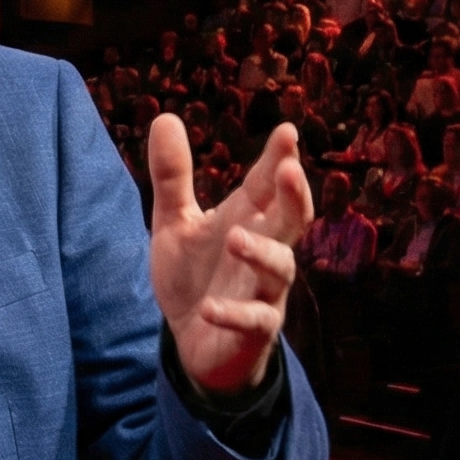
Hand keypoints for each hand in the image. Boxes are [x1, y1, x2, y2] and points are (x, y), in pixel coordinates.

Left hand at [146, 116, 310, 394]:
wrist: (195, 343)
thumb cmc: (194, 277)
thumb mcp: (175, 223)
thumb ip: (173, 176)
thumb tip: (164, 116)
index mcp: (248, 219)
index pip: (269, 185)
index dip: (279, 159)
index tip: (287, 132)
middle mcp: (264, 250)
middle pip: (292, 220)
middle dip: (294, 196)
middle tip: (289, 170)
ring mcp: (265, 291)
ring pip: (281, 268)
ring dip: (261, 252)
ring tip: (236, 238)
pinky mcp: (255, 330)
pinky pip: (256, 321)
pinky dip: (235, 314)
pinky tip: (210, 308)